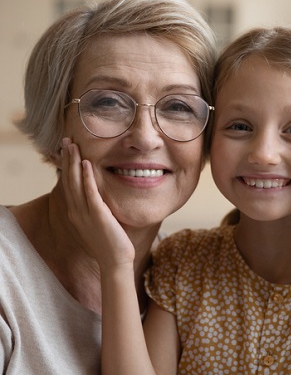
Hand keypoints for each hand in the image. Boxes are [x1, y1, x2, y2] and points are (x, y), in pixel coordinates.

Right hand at [61, 138, 134, 268]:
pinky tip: (86, 163)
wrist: (115, 261)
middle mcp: (76, 211)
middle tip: (66, 140)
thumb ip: (98, 208)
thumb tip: (103, 196)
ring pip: (75, 183)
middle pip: (68, 180)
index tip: (67, 151)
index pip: (68, 184)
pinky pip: (90, 193)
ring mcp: (85, 213)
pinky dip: (87, 177)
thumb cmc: (111, 243)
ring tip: (72, 145)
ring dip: (73, 162)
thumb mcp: (100, 222)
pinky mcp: (97, 215)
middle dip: (66, 159)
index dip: (66, 166)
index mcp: (76, 213)